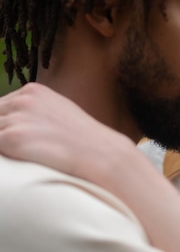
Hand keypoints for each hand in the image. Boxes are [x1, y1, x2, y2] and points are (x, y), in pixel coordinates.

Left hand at [0, 83, 134, 186]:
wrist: (98, 152)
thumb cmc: (81, 139)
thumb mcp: (58, 112)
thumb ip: (35, 111)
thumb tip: (17, 124)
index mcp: (33, 90)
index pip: (1, 106)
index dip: (5, 123)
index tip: (16, 136)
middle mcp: (22, 99)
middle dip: (3, 131)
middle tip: (19, 147)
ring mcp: (17, 118)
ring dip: (4, 145)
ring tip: (22, 155)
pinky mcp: (12, 138)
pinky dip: (4, 156)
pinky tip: (18, 160)